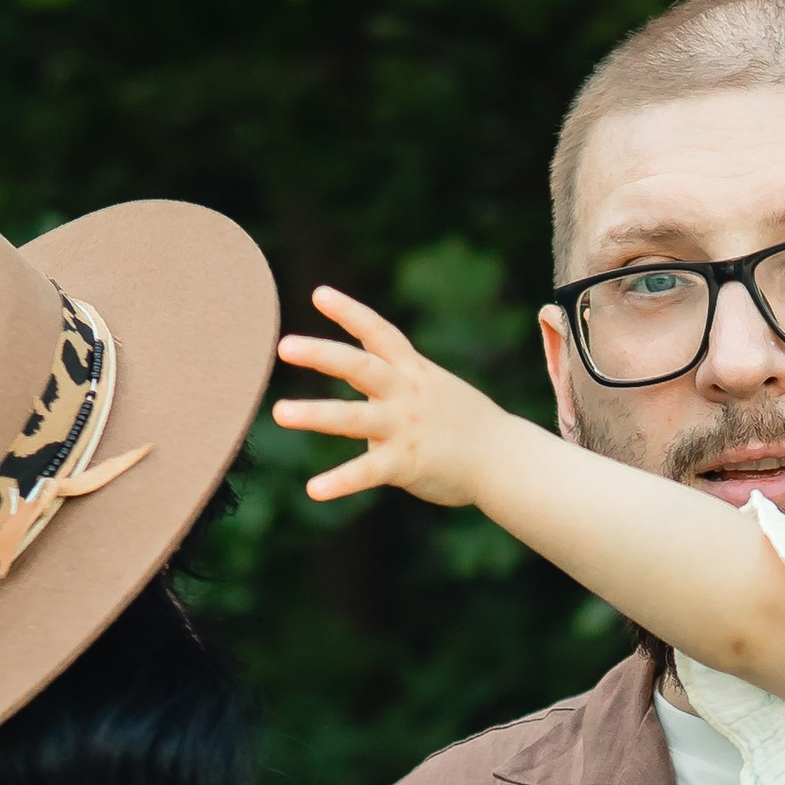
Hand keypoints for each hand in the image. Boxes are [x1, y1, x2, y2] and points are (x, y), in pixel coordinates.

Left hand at [273, 287, 506, 508]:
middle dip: (321, 354)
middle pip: (360, 366)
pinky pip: (367, 472)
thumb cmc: (463, 421)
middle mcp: (405, 393)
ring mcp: (404, 427)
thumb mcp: (431, 384)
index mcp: (411, 371)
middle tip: (284, 345)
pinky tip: (313, 490)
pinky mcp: (404, 463)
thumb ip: (392, 372)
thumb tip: (357, 360)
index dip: (349, 312)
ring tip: (279, 412)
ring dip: (315, 413)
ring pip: (354, 416)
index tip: (318, 294)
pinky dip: (340, 481)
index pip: (378, 333)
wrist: (504, 458)